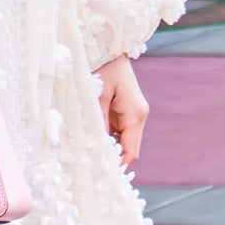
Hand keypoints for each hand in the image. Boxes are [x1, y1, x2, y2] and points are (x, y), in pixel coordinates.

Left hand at [96, 54, 148, 168]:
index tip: (100, 177)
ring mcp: (132, 114)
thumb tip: (97, 147)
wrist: (107, 46)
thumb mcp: (97, 95)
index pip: (130, 152)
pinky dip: (106, 138)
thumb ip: (98, 122)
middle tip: (88, 170)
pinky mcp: (124, 111)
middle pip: (128, 149)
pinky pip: (116, 132)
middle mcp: (138, 117)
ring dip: (107, 149)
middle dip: (111, 159)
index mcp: (135, 114)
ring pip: (121, 142)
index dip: (118, 167)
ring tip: (86, 157)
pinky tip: (89, 141)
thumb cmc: (103, 66)